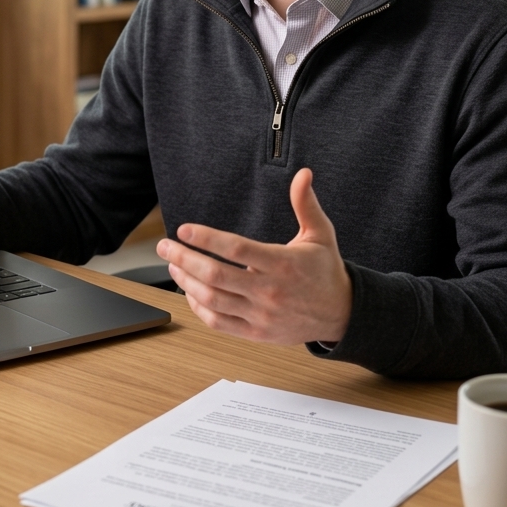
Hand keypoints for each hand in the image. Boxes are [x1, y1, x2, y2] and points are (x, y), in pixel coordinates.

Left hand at [155, 168, 351, 345]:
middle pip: (215, 275)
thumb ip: (306, 204)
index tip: (184, 229)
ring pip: (212, 300)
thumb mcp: (321, 234)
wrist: (342, 315)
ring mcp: (261, 315)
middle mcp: (269, 291)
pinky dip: (198, 307)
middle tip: (164, 246)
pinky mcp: (256, 333)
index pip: (236, 250)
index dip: (206, 239)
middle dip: (183, 258)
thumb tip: (303, 174)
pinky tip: (189, 290)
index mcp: (282, 264)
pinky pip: (218, 323)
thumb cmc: (326, 271)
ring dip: (186, 281)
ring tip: (173, 264)